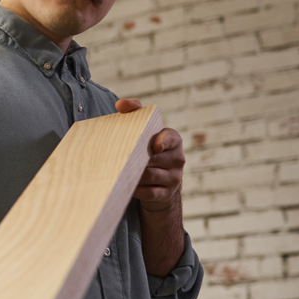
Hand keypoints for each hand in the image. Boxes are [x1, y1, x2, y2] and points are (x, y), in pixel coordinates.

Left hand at [115, 98, 183, 212]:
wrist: (157, 181)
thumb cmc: (145, 148)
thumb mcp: (143, 129)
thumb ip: (134, 111)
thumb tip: (120, 104)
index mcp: (174, 140)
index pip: (171, 138)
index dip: (164, 141)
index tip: (155, 147)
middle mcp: (178, 158)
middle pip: (155, 160)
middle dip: (137, 160)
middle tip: (121, 160)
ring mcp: (174, 178)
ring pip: (150, 176)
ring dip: (134, 175)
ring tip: (120, 172)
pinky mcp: (166, 194)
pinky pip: (149, 193)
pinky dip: (136, 190)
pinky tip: (126, 186)